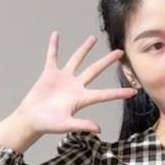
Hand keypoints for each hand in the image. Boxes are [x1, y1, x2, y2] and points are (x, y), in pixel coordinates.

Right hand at [14, 32, 136, 135]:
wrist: (31, 119)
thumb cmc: (48, 125)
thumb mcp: (66, 125)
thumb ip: (82, 125)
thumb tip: (98, 129)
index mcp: (81, 99)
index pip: (104, 94)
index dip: (119, 93)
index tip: (133, 91)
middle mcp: (75, 86)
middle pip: (95, 70)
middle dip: (107, 62)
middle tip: (119, 52)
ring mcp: (63, 78)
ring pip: (77, 60)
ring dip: (84, 49)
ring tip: (93, 38)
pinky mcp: (50, 74)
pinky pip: (52, 57)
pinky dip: (53, 46)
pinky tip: (56, 34)